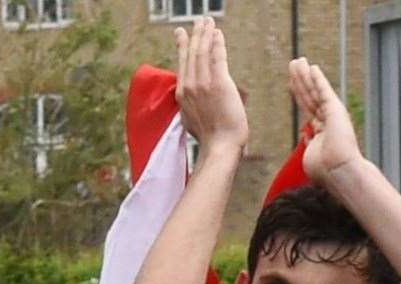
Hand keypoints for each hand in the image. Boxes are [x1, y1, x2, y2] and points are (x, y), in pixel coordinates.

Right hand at [174, 19, 247, 154]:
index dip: (182, 46)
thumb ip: (189, 106)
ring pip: (203, 52)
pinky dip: (217, 43)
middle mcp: (190, 85)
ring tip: (208, 21)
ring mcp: (204, 84)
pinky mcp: (219, 83)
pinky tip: (218, 33)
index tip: (181, 33)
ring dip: (205, 34)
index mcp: (183, 94)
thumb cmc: (209, 139)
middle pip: (192, 53)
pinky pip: (217, 58)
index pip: (182, 64)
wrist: (219, 146)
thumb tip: (187, 104)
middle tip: (199, 21)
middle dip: (195, 34)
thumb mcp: (190, 120)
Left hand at [288, 57, 361, 185]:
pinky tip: (312, 67)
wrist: (339, 171)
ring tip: (297, 61)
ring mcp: (332, 115)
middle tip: (294, 64)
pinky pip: (324, 91)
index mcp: (321, 132)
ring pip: (315, 91)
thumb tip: (304, 136)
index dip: (299, 94)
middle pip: (310, 96)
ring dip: (306, 75)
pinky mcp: (336, 110)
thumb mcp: (310, 156)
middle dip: (301, 80)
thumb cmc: (325, 171)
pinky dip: (318, 79)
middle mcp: (327, 121)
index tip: (292, 82)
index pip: (307, 108)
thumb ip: (308, 144)